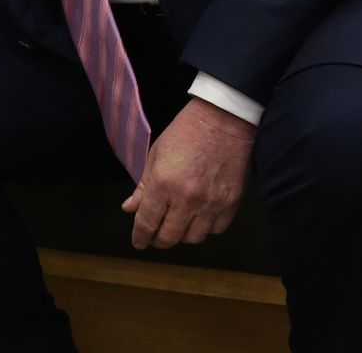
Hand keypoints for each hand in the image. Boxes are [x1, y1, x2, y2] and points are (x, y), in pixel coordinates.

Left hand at [120, 97, 254, 248]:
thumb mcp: (156, 155)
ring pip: (193, 238)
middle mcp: (187, 199)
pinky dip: (205, 228)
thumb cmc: (185, 133)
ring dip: (182, 235)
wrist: (224, 121)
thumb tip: (129, 208)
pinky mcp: (232, 204)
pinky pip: (216, 230)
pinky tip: (199, 218)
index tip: (138, 241)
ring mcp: (212, 203)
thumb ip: (143, 186)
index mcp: (164, 184)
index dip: (140, 236)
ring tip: (177, 225)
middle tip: (155, 236)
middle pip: (170, 237)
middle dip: (158, 240)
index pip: (147, 223)